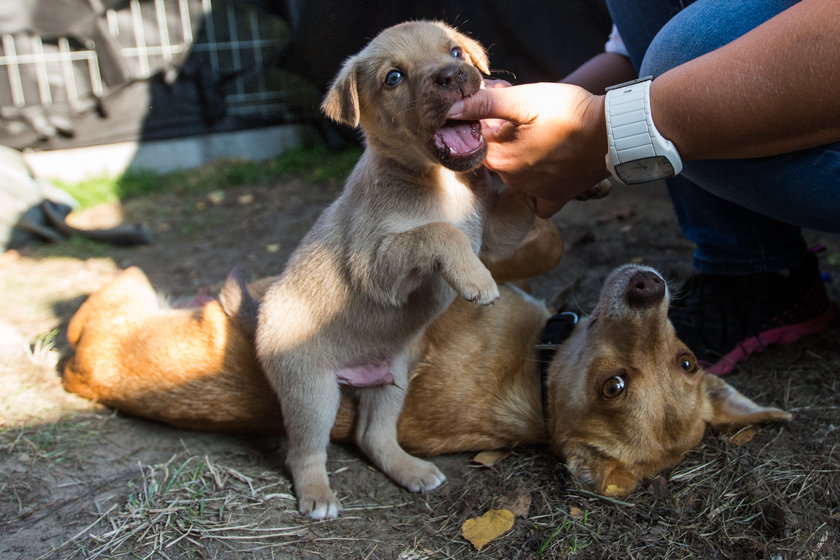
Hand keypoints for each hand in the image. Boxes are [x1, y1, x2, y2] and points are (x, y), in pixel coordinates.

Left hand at [449, 82, 609, 216]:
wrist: (613, 133)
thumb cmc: (569, 111)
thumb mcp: (525, 99)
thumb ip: (485, 104)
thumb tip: (452, 107)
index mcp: (497, 157)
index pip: (477, 136)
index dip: (487, 115)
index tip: (503, 102)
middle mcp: (510, 180)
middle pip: (495, 153)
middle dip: (503, 134)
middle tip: (528, 114)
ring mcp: (533, 192)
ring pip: (515, 172)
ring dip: (521, 153)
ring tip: (544, 131)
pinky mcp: (554, 198)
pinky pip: (537, 199)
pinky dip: (537, 187)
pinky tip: (546, 167)